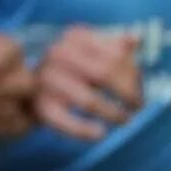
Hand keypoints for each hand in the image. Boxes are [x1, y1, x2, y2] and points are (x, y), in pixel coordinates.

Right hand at [34, 25, 143, 140]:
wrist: (31, 85)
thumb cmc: (73, 67)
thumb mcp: (94, 51)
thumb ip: (117, 47)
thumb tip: (136, 39)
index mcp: (76, 37)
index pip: (116, 55)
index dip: (134, 75)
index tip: (139, 87)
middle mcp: (58, 54)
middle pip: (105, 75)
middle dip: (128, 93)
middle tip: (137, 106)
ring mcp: (47, 80)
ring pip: (89, 101)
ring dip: (113, 113)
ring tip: (124, 119)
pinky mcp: (40, 106)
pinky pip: (66, 122)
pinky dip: (85, 131)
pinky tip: (100, 133)